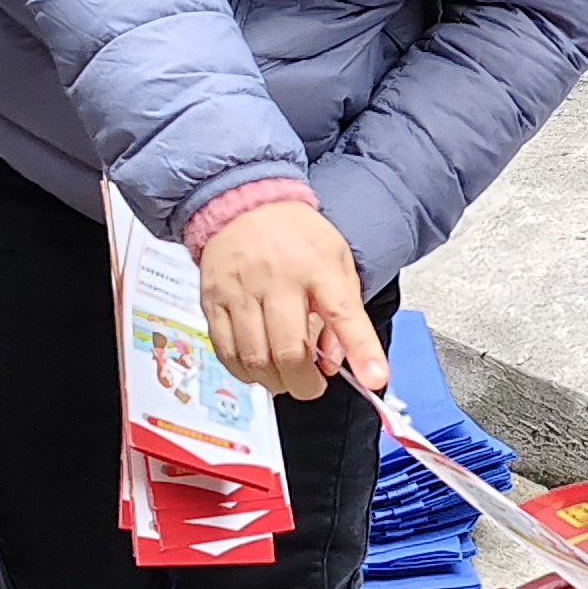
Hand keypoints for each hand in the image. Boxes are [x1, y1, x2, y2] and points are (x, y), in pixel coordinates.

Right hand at [197, 201, 386, 401]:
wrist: (243, 202)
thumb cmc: (295, 234)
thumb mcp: (336, 260)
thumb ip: (343, 312)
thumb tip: (336, 363)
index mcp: (316, 265)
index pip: (343, 314)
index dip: (361, 351)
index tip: (375, 379)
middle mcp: (276, 278)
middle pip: (290, 350)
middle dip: (305, 384)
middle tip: (313, 386)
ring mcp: (240, 291)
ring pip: (255, 358)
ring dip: (275, 381)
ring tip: (286, 378)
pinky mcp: (213, 301)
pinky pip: (226, 351)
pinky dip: (244, 372)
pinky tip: (258, 368)